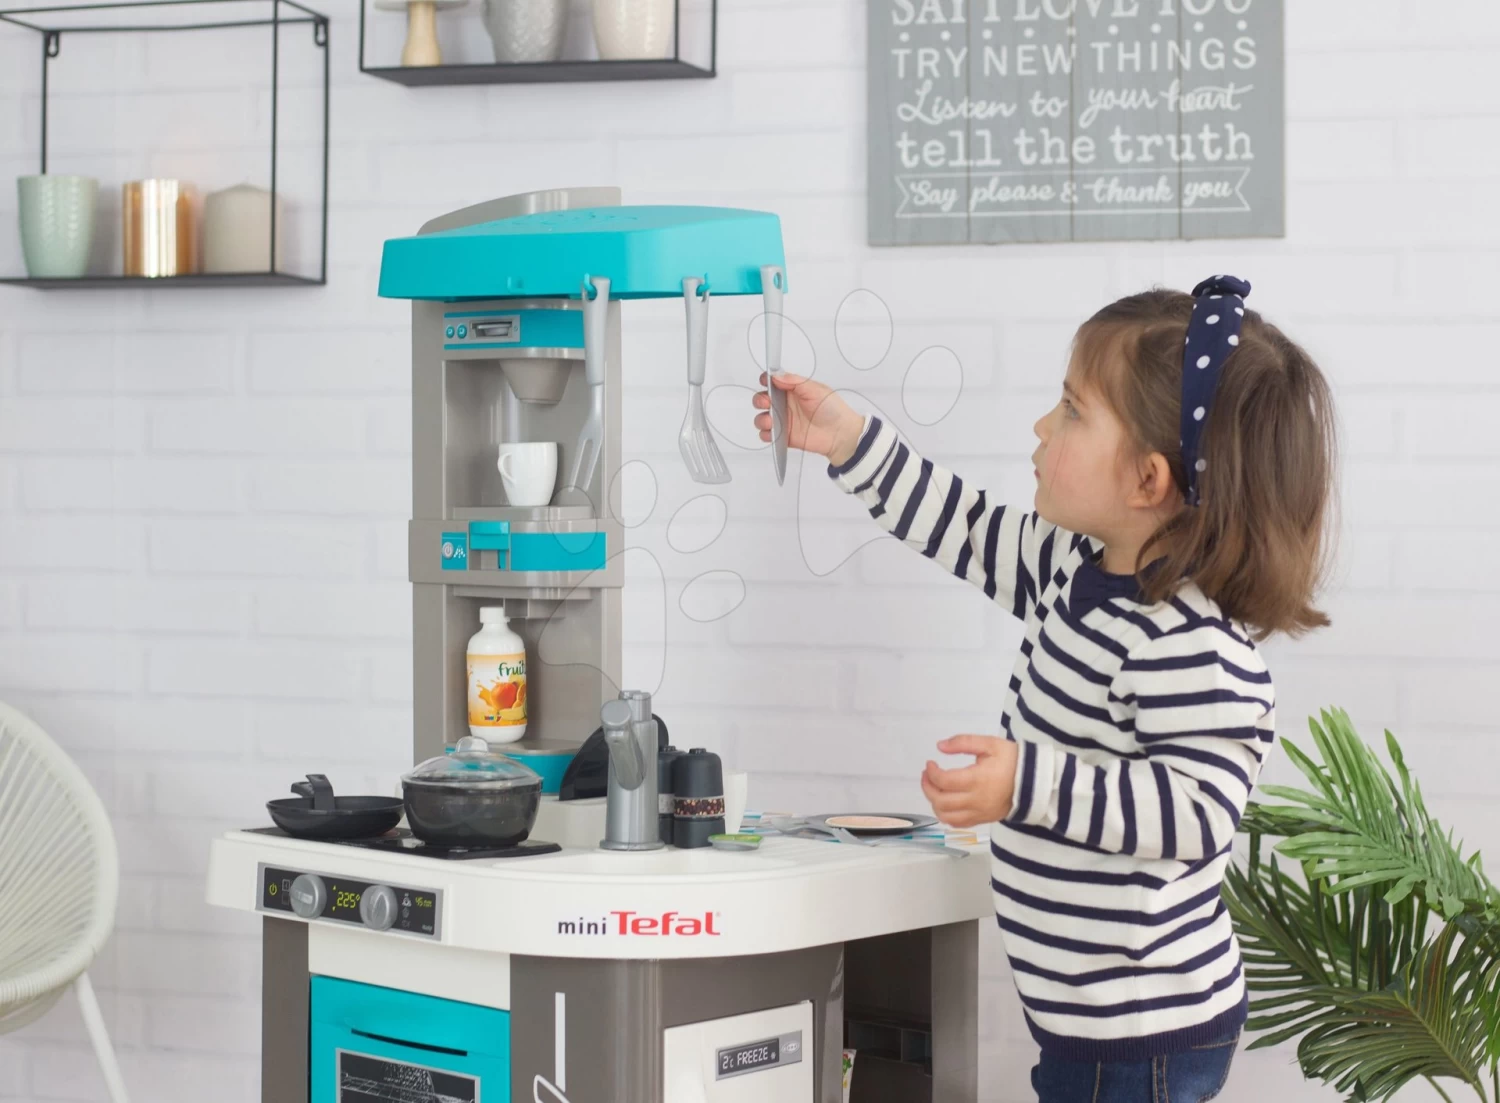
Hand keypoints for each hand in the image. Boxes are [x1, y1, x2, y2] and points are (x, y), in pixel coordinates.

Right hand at [751, 372, 866, 464]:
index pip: (773, 382)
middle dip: (760, 400)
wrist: (840, 434)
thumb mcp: (815, 389)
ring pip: (762, 418)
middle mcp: (785, 404)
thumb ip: (794, 382)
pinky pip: (767, 435)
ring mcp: (784, 421)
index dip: (766, 380)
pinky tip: (773, 432)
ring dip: (761, 418)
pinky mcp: (784, 436)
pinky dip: (766, 434)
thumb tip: (776, 376)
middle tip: (767, 402)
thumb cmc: (832, 409)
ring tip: (770, 421)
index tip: (765, 381)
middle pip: (763, 399)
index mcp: (792, 390)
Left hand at [920, 735, 1019, 828]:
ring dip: (934, 803)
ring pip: (946, 816)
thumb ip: (963, 742)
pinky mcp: (983, 820)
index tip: (930, 763)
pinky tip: (946, 802)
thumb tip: (939, 746)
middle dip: (928, 787)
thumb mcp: (990, 744)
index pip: (944, 781)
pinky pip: (958, 824)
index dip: (931, 773)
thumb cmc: (1012, 760)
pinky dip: (946, 815)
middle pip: (941, 801)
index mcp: (977, 780)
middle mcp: (976, 800)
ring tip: (935, 788)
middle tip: (928, 775)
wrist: (1035, 781)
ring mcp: (979, 813)